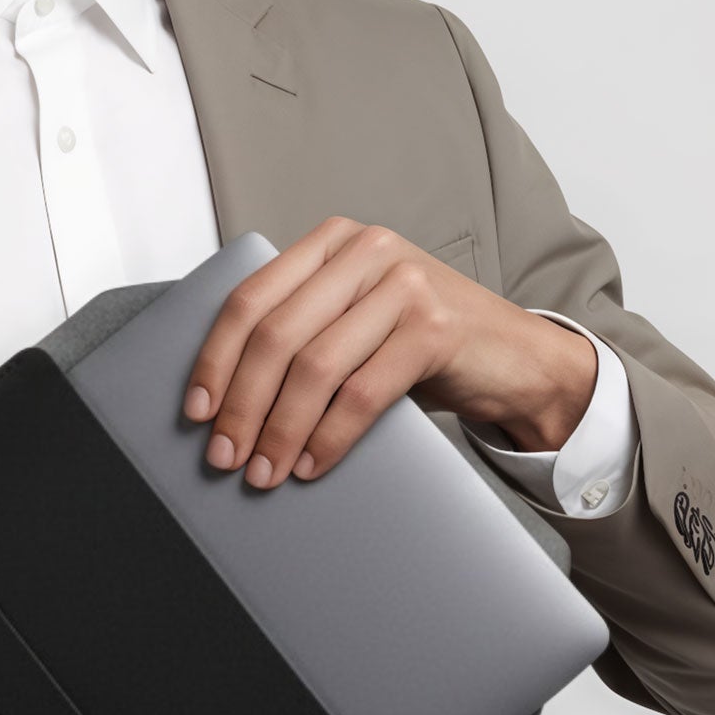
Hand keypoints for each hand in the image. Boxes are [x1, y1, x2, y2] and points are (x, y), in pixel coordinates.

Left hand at [185, 216, 598, 485]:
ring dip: (279, 429)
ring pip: (314, 367)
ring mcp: (403, 285)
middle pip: (275, 335)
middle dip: (241, 405)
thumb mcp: (356, 322)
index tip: (196, 411)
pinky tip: (311, 464)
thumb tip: (225, 403)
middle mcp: (365, 252)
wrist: (517, 359)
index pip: (250, 299)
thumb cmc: (425, 345)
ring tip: (263, 470)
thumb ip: (304, 334)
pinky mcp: (433, 327)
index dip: (214, 359)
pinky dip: (329, 437)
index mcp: (333, 243)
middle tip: (224, 457)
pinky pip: (361, 393)